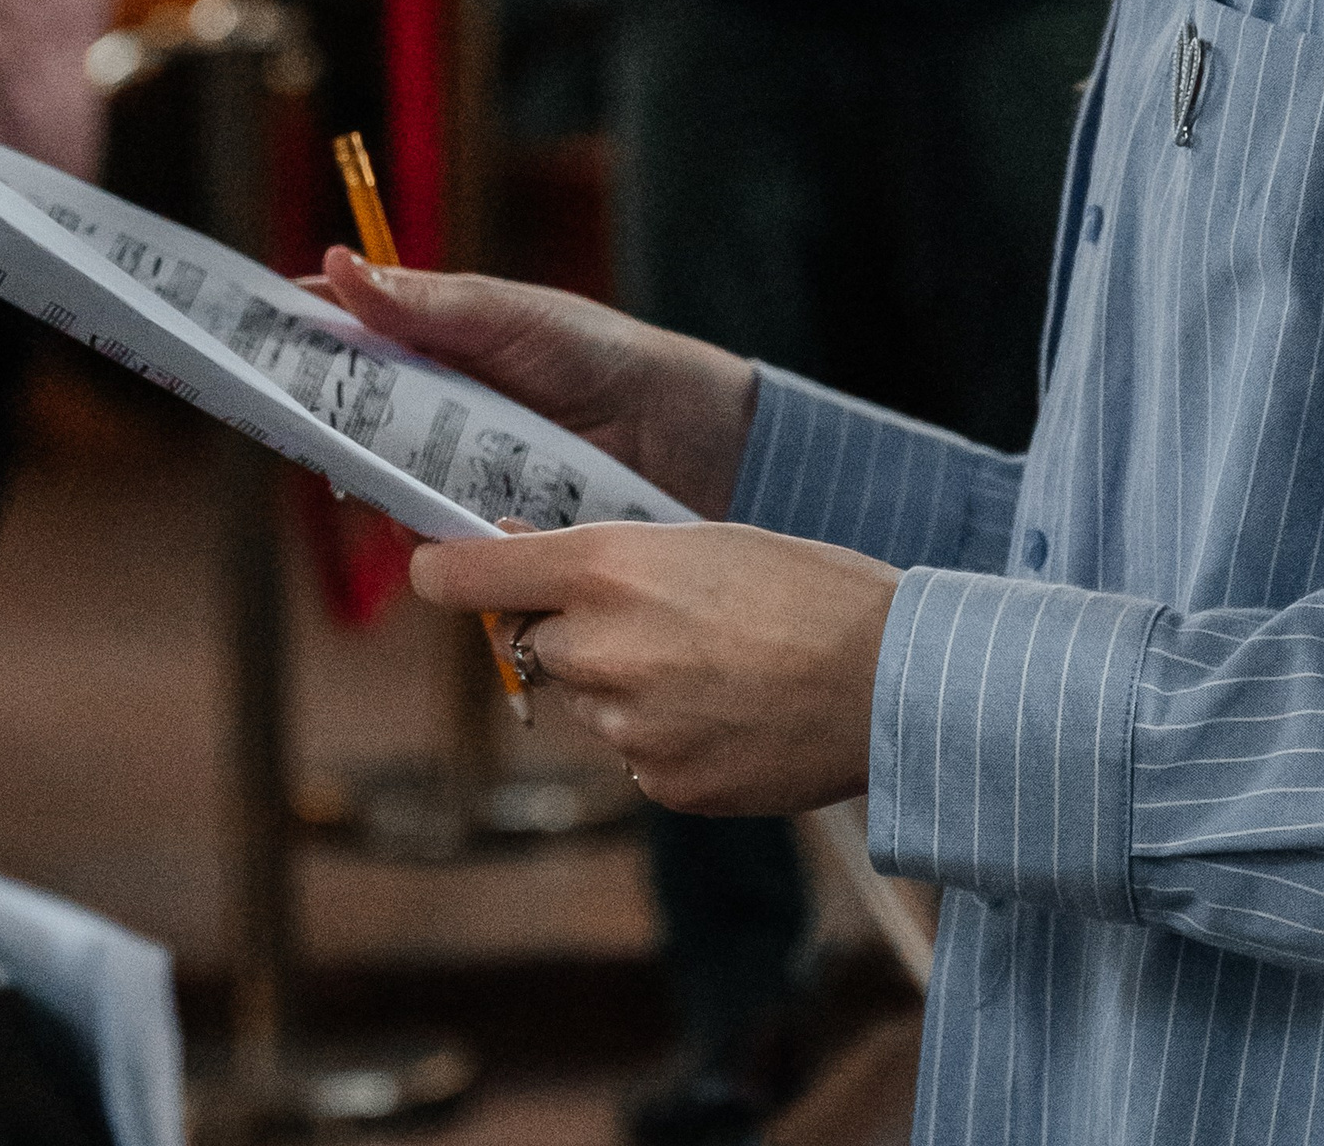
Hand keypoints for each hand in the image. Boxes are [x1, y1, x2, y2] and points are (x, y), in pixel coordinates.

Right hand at [317, 249, 759, 522]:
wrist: (680, 432)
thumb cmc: (595, 353)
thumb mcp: (511, 316)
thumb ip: (427, 302)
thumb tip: (335, 264)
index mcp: (423, 343)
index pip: (334, 334)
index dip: (282, 334)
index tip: (231, 333)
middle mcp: (422, 411)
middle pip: (337, 417)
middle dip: (313, 415)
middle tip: (295, 410)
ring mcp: (445, 471)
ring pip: (374, 483)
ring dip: (375, 477)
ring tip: (394, 460)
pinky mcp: (474, 528)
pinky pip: (427, 537)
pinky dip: (429, 527)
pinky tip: (445, 515)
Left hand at [412, 519, 897, 812]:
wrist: (891, 679)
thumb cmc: (809, 587)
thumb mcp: (702, 538)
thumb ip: (608, 557)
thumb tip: (525, 557)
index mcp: (609, 565)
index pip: (471, 574)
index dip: (444, 570)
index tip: (432, 568)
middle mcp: (601, 646)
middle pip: (533, 643)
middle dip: (569, 633)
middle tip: (650, 619)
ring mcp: (628, 726)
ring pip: (589, 703)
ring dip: (623, 687)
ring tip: (713, 665)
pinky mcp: (663, 784)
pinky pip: (636, 756)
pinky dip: (665, 736)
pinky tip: (729, 713)